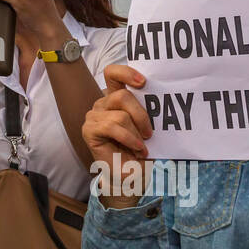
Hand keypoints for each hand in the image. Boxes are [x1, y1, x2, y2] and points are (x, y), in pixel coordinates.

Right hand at [83, 65, 152, 205]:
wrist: (130, 176)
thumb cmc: (139, 150)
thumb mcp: (147, 127)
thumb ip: (147, 111)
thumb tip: (159, 99)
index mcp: (115, 98)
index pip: (113, 74)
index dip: (126, 72)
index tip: (143, 82)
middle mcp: (103, 103)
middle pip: (122, 95)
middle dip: (141, 114)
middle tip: (150, 133)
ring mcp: (94, 116)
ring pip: (120, 114)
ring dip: (136, 132)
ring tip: (142, 146)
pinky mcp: (89, 130)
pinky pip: (112, 127)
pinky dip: (128, 139)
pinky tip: (137, 149)